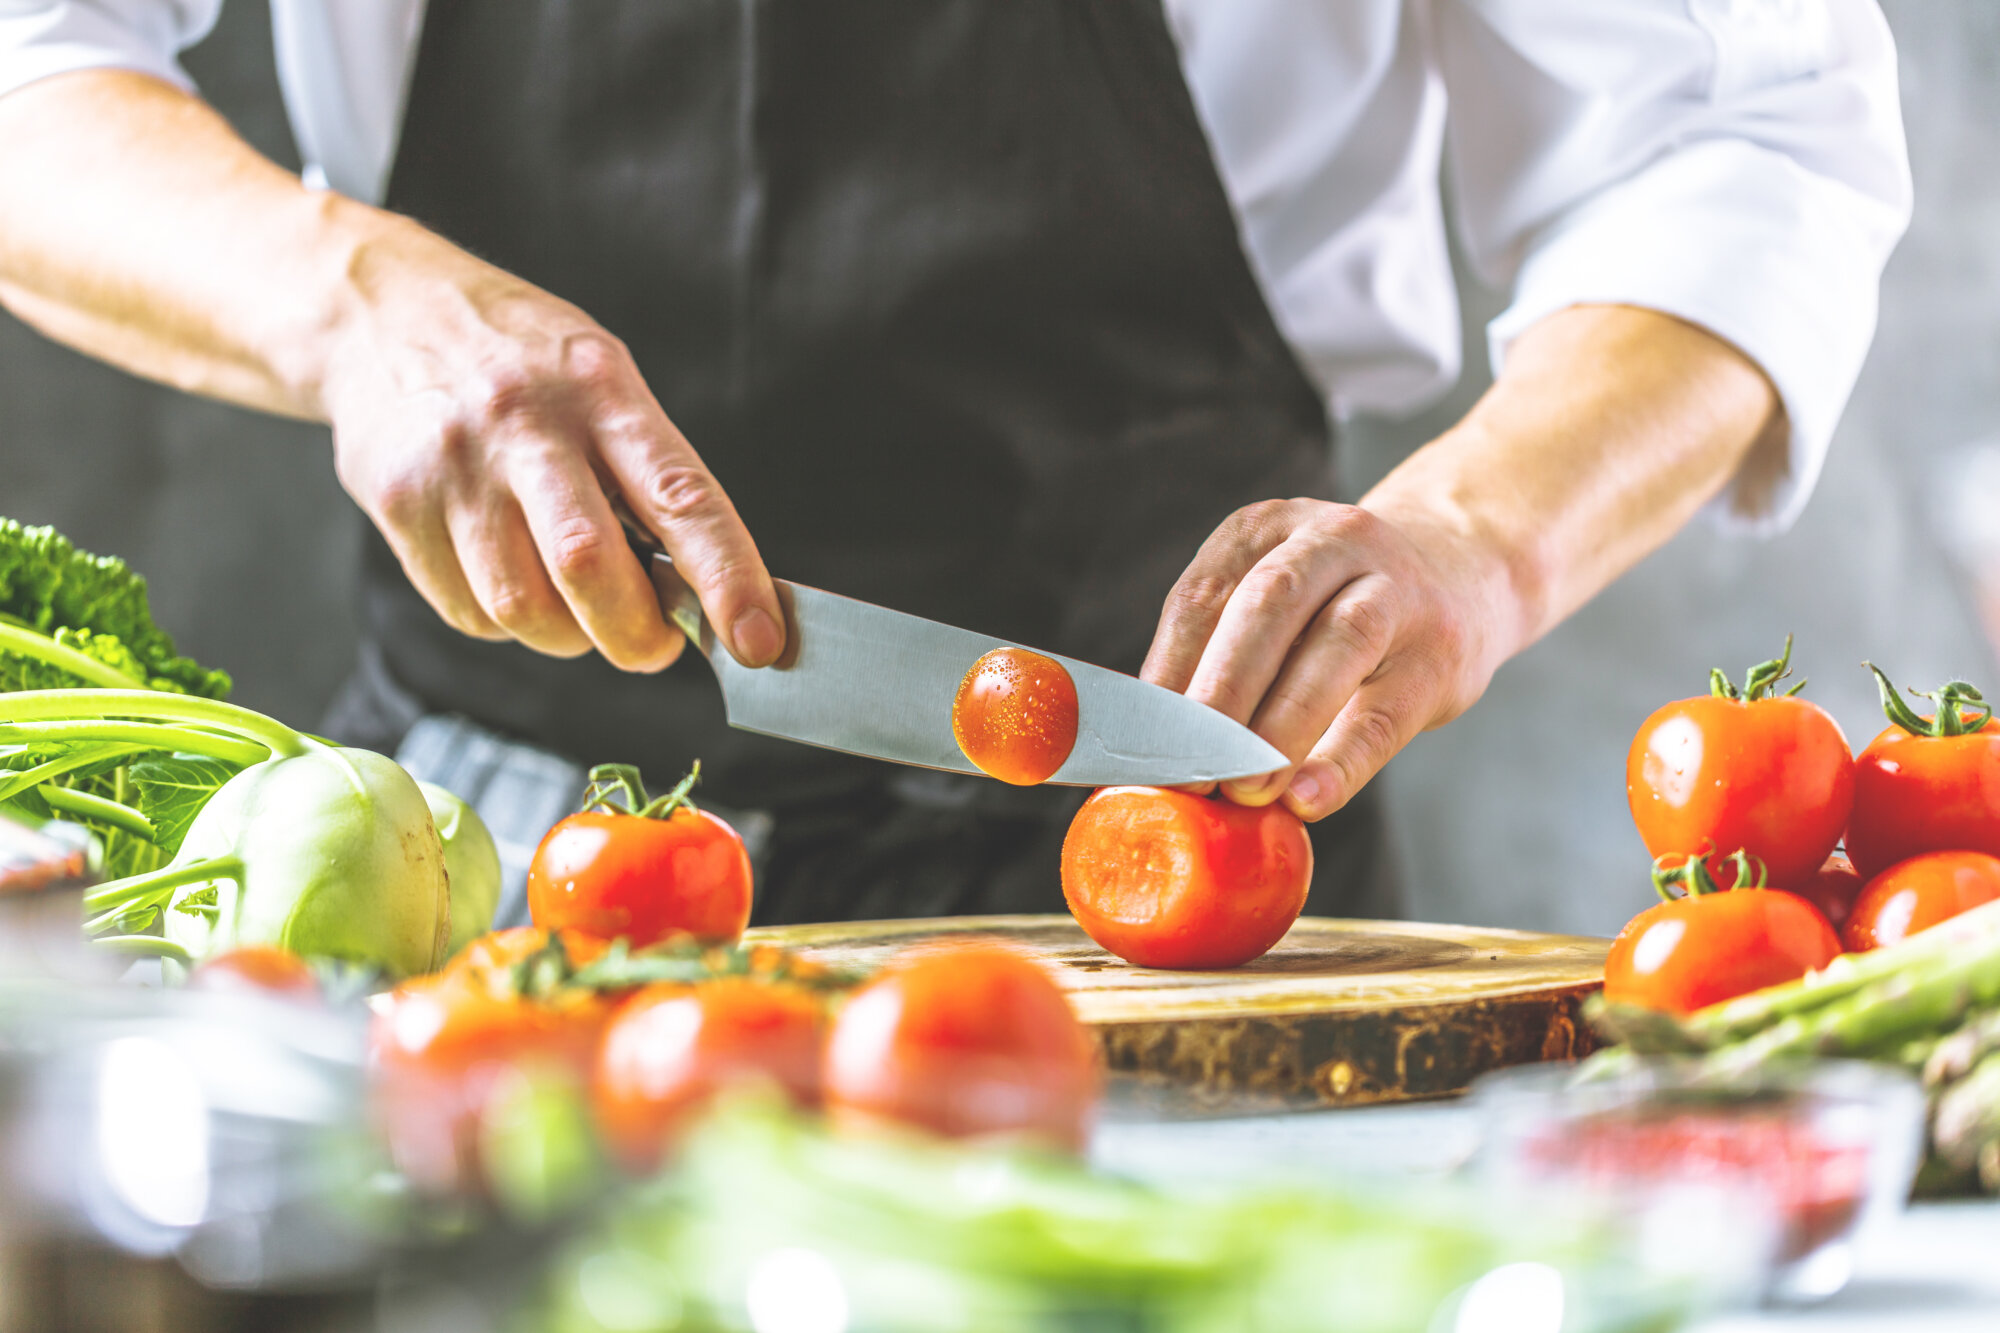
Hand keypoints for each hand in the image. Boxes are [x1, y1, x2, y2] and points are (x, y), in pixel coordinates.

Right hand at [320, 223, 782, 671]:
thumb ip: (650, 476)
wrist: (378, 308)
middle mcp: (526, 425)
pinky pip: (469, 612)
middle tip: (656, 647)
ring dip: (568, 636)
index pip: (681, 497)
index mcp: (602, 390)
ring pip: (523, 608)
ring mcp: (454, 465)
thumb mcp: (602, 380)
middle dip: (636, 635)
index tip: (760, 642)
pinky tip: (511, 575)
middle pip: (588, 567)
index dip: (729, 579)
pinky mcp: (397, 504)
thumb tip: (701, 593)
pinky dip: (508, 622)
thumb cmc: (520, 360)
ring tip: (576, 606)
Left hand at [1141, 498, 1521, 821]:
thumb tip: (1155, 749)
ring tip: (1244, 789)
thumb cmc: (1332, 608)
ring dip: (1280, 725)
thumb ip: (1217, 656)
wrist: (1461, 575)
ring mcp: (1395, 590)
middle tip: (1188, 768)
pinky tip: (1307, 799)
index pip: (1204, 596)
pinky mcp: (1438, 654)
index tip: (1142, 741)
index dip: (1168, 671)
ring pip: (1337, 645)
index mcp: (1266, 529)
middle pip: (1268, 606)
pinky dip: (1342, 762)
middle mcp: (1332, 541)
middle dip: (1220, 691)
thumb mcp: (1273, 601)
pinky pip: (1386, 713)